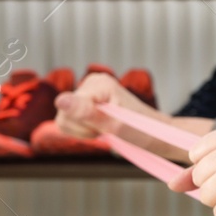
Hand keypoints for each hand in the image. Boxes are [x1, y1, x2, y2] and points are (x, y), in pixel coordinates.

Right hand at [54, 72, 210, 160]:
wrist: (156, 133)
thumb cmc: (141, 131)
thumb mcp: (113, 125)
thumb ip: (85, 112)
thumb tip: (59, 100)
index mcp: (98, 84)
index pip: (67, 108)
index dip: (83, 125)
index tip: (105, 127)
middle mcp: (91, 82)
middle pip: (63, 114)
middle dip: (83, 128)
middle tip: (107, 129)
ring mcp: (89, 92)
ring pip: (64, 119)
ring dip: (83, 130)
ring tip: (105, 129)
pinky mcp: (87, 101)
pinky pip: (70, 121)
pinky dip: (83, 130)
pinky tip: (99, 128)